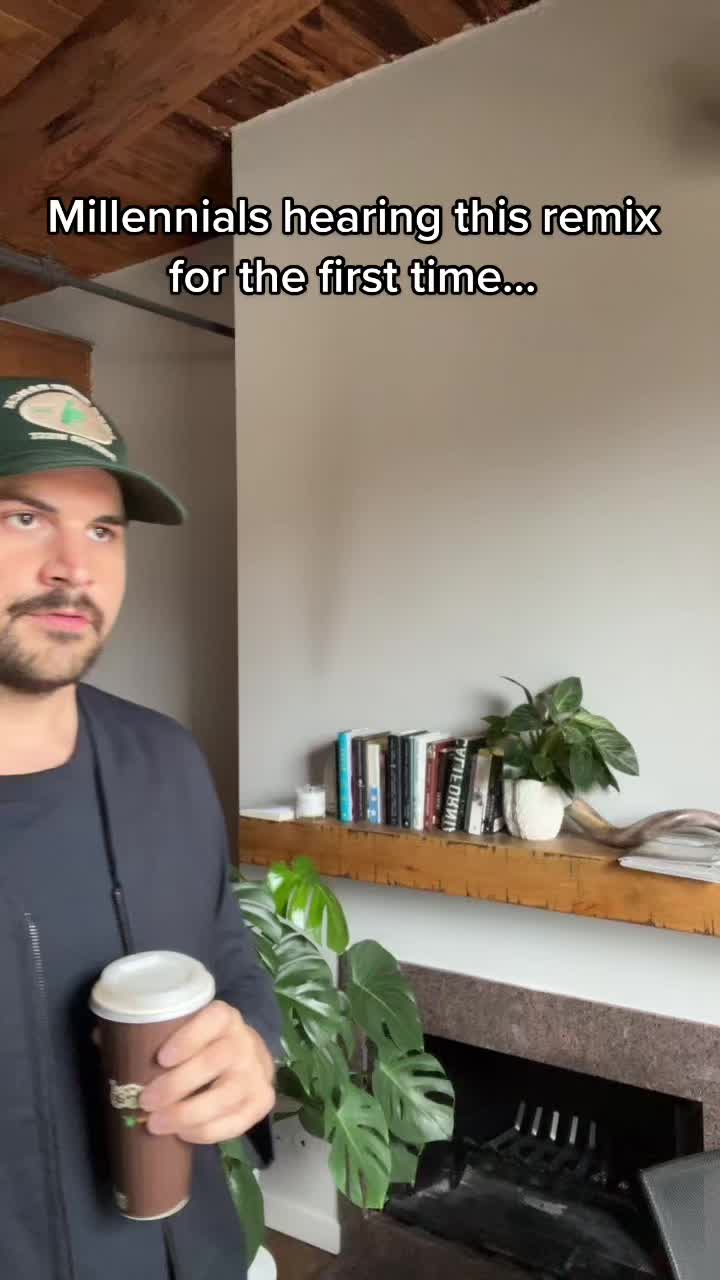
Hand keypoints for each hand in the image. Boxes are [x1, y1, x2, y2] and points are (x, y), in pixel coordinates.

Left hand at [138, 1001, 275, 1144]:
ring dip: (188, 1114)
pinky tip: (183, 1135)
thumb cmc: (202, 1043)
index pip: (213, 1020)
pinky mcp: (262, 1101)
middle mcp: (245, 1041)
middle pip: (215, 1061)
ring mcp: (257, 1073)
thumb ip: (146, 1031)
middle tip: (145, 1101)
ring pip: (226, 1096)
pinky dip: (207, 1133)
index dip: (188, 1038)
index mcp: (224, 1017)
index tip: (161, 1058)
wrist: (249, 1057)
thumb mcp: (183, 1028)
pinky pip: (236, 1122)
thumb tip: (98, 1036)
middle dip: (177, 1085)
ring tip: (156, 1124)